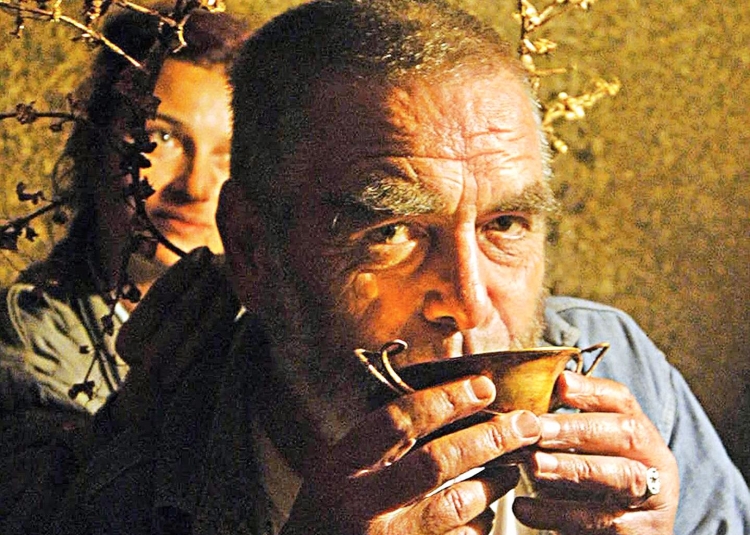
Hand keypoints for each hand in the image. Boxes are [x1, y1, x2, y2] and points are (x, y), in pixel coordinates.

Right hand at [281, 376, 540, 534]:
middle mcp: (360, 504)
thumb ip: (379, 443)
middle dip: (489, 438)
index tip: (482, 385)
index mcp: (340, 466)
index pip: (397, 420)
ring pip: (459, 505)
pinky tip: (484, 513)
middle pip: (437, 462)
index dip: (445, 399)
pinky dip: (481, 523)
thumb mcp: (336, 471)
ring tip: (510, 468)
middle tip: (525, 423)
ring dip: (495, 483)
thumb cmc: (328, 514)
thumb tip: (447, 400)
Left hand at [513, 371, 678, 533]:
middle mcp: (655, 463)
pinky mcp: (640, 534)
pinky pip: (601, 520)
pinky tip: (524, 507)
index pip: (623, 402)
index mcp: (641, 435)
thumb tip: (521, 407)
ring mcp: (654, 500)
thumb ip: (564, 433)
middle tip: (539, 429)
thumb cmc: (592, 493)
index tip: (561, 383)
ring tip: (534, 464)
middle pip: (627, 434)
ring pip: (621, 477)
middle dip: (579, 428)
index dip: (593, 390)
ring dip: (573, 468)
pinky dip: (558, 513)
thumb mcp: (584, 458)